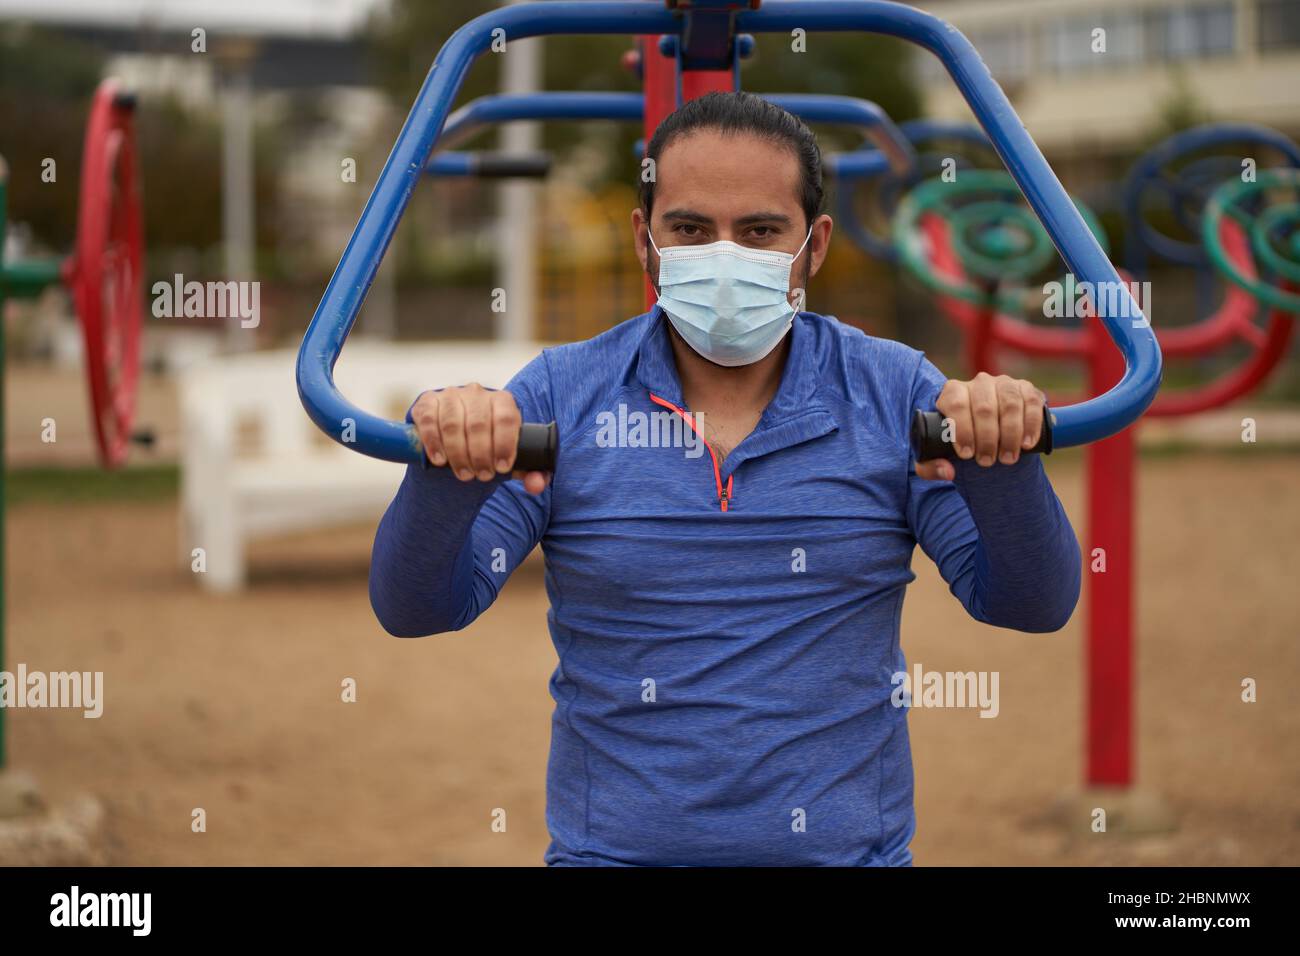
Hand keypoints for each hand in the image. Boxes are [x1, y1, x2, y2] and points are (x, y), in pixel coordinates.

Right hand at [411, 385, 548, 494]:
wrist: (457, 438)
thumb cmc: (490, 448)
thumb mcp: (510, 459)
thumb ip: (530, 473)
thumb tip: (537, 485)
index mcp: (502, 401)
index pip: (506, 418)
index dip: (504, 444)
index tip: (502, 468)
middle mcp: (477, 393)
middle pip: (478, 423)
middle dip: (480, 454)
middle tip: (482, 476)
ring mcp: (451, 395)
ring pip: (453, 423)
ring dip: (458, 453)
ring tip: (464, 474)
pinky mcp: (428, 402)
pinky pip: (429, 420)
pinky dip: (433, 441)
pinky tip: (439, 460)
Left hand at [915, 372, 1045, 480]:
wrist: (986, 434)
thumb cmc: (959, 442)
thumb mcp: (937, 454)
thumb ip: (931, 467)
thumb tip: (948, 472)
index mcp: (953, 391)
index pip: (956, 404)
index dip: (962, 430)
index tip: (967, 455)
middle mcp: (979, 383)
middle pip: (984, 407)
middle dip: (986, 439)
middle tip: (987, 462)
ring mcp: (1004, 384)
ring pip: (1009, 405)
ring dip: (1010, 435)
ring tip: (1007, 458)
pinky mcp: (1027, 389)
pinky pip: (1031, 402)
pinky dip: (1031, 424)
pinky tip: (1026, 444)